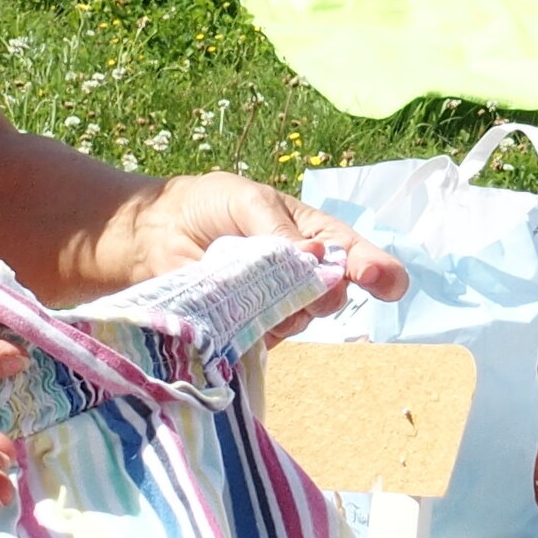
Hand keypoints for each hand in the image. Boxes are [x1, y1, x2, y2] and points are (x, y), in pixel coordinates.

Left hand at [108, 172, 410, 307]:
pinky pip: (265, 338)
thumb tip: (312, 256)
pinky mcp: (248, 330)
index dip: (376, 269)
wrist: (153, 233)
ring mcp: (276, 305)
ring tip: (246, 281)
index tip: (384, 281)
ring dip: (284, 307)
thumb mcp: (247, 200)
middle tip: (309, 287)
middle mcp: (301, 275)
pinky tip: (236, 309)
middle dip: (326, 293)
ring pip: (300, 320)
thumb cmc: (206, 206)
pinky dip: (256, 326)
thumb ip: (278, 229)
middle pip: (333, 296)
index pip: (355, 255)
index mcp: (312, 236)